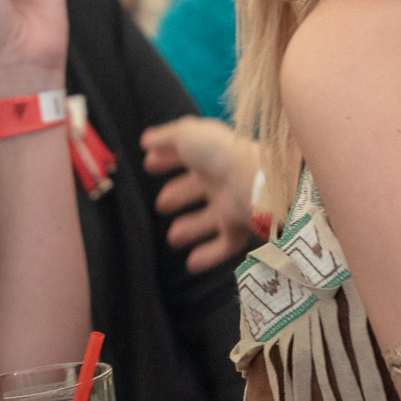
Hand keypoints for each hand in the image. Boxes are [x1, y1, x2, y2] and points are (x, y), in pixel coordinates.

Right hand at [141, 116, 260, 271]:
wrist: (255, 182)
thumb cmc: (219, 155)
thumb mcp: (187, 136)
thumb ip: (165, 137)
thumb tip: (146, 141)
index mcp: (210, 154)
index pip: (185, 155)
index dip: (167, 159)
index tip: (148, 165)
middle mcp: (221, 179)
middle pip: (196, 188)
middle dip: (178, 194)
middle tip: (160, 204)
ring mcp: (231, 205)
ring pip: (209, 218)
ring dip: (191, 227)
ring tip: (172, 237)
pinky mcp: (239, 229)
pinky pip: (223, 244)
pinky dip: (208, 255)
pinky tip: (191, 264)